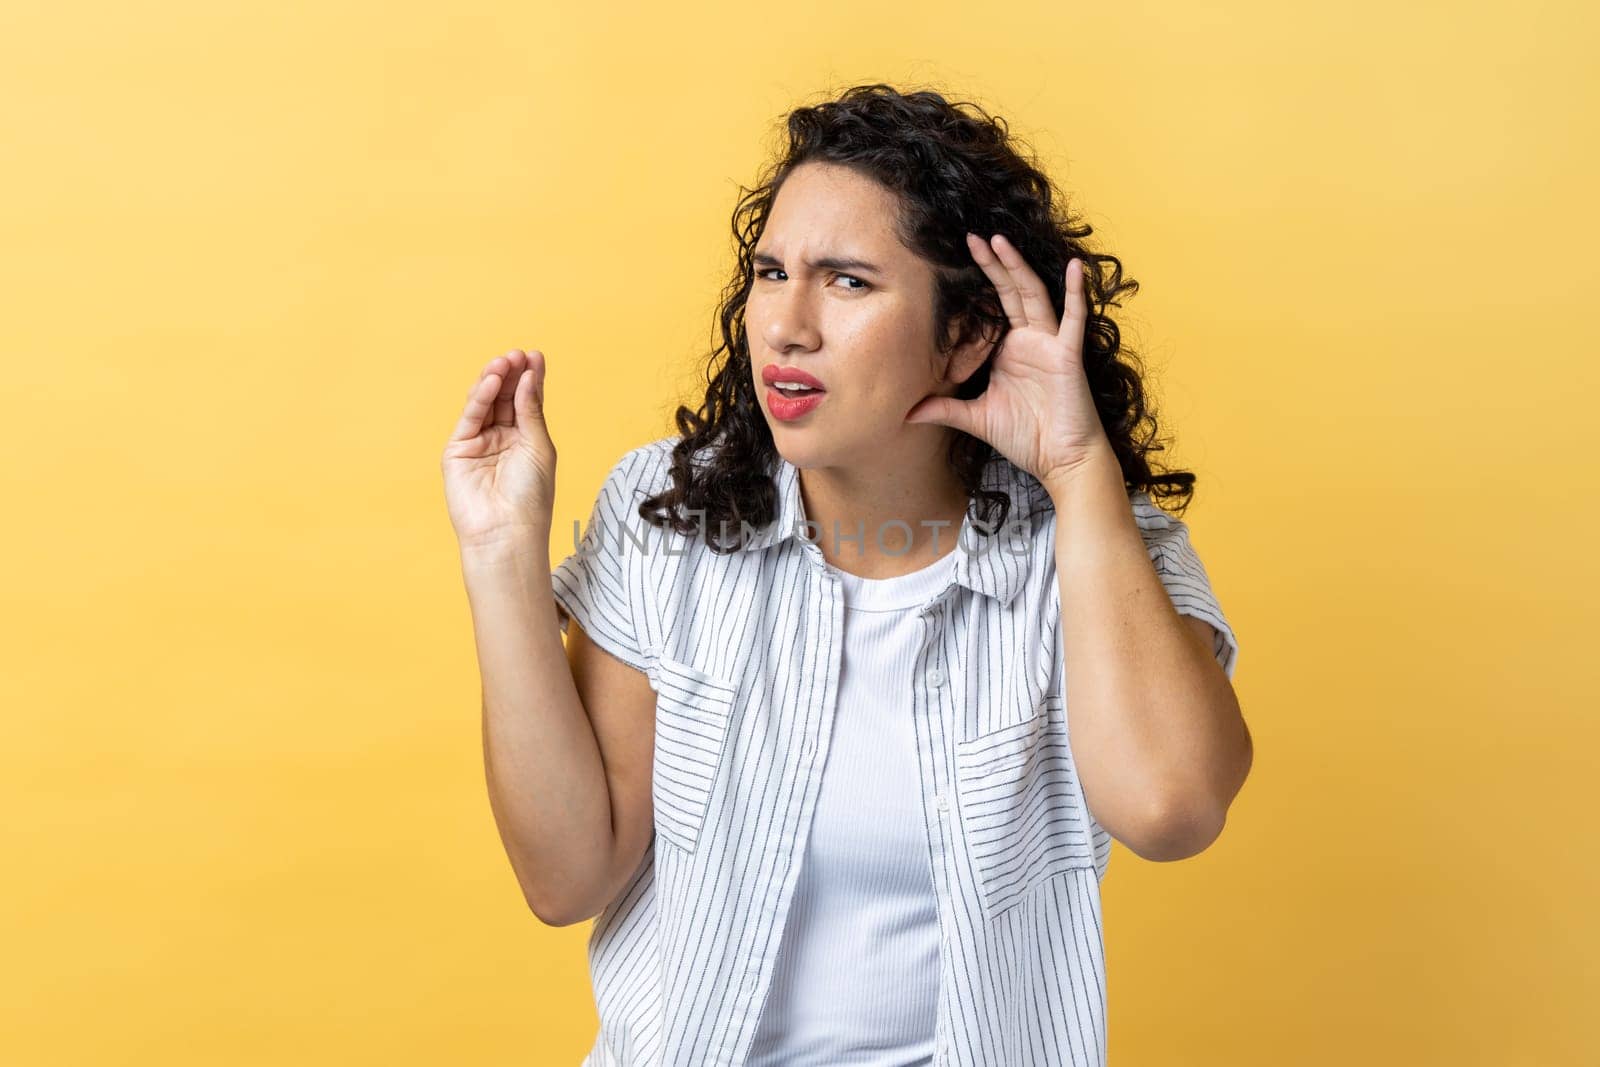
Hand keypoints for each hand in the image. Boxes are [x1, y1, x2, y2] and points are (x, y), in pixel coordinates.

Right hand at [441, 349, 557, 552]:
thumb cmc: (531, 496)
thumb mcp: (539, 447)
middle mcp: (502, 439)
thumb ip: (530, 411)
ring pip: (486, 404)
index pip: (527, 402)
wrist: (507, 531)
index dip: (531, 379)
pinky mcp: (458, 450)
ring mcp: (479, 443)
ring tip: (506, 361)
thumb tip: (528, 377)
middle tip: (519, 354)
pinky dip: (480, 397)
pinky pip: (471, 417)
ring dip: (495, 380)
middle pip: (506, 398)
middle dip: (512, 375)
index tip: (536, 356)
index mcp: (526, 440)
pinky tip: (493, 380)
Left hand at [905, 234, 1113, 485]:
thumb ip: (944, 410)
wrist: (1062, 461)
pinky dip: (1075, 292)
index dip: (975, 287)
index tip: (951, 263)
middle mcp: (1029, 341)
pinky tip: (1073, 266)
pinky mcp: (1068, 355)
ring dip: (1016, 267)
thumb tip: (906, 413)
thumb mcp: (976, 419)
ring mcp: (1049, 344)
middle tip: (970, 237)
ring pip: (1032, 295)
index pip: (988, 310)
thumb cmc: (1026, 438)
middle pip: (1008, 292)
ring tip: (998, 240)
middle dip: (991, 264)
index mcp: (1008, 351)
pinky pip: (1073, 318)